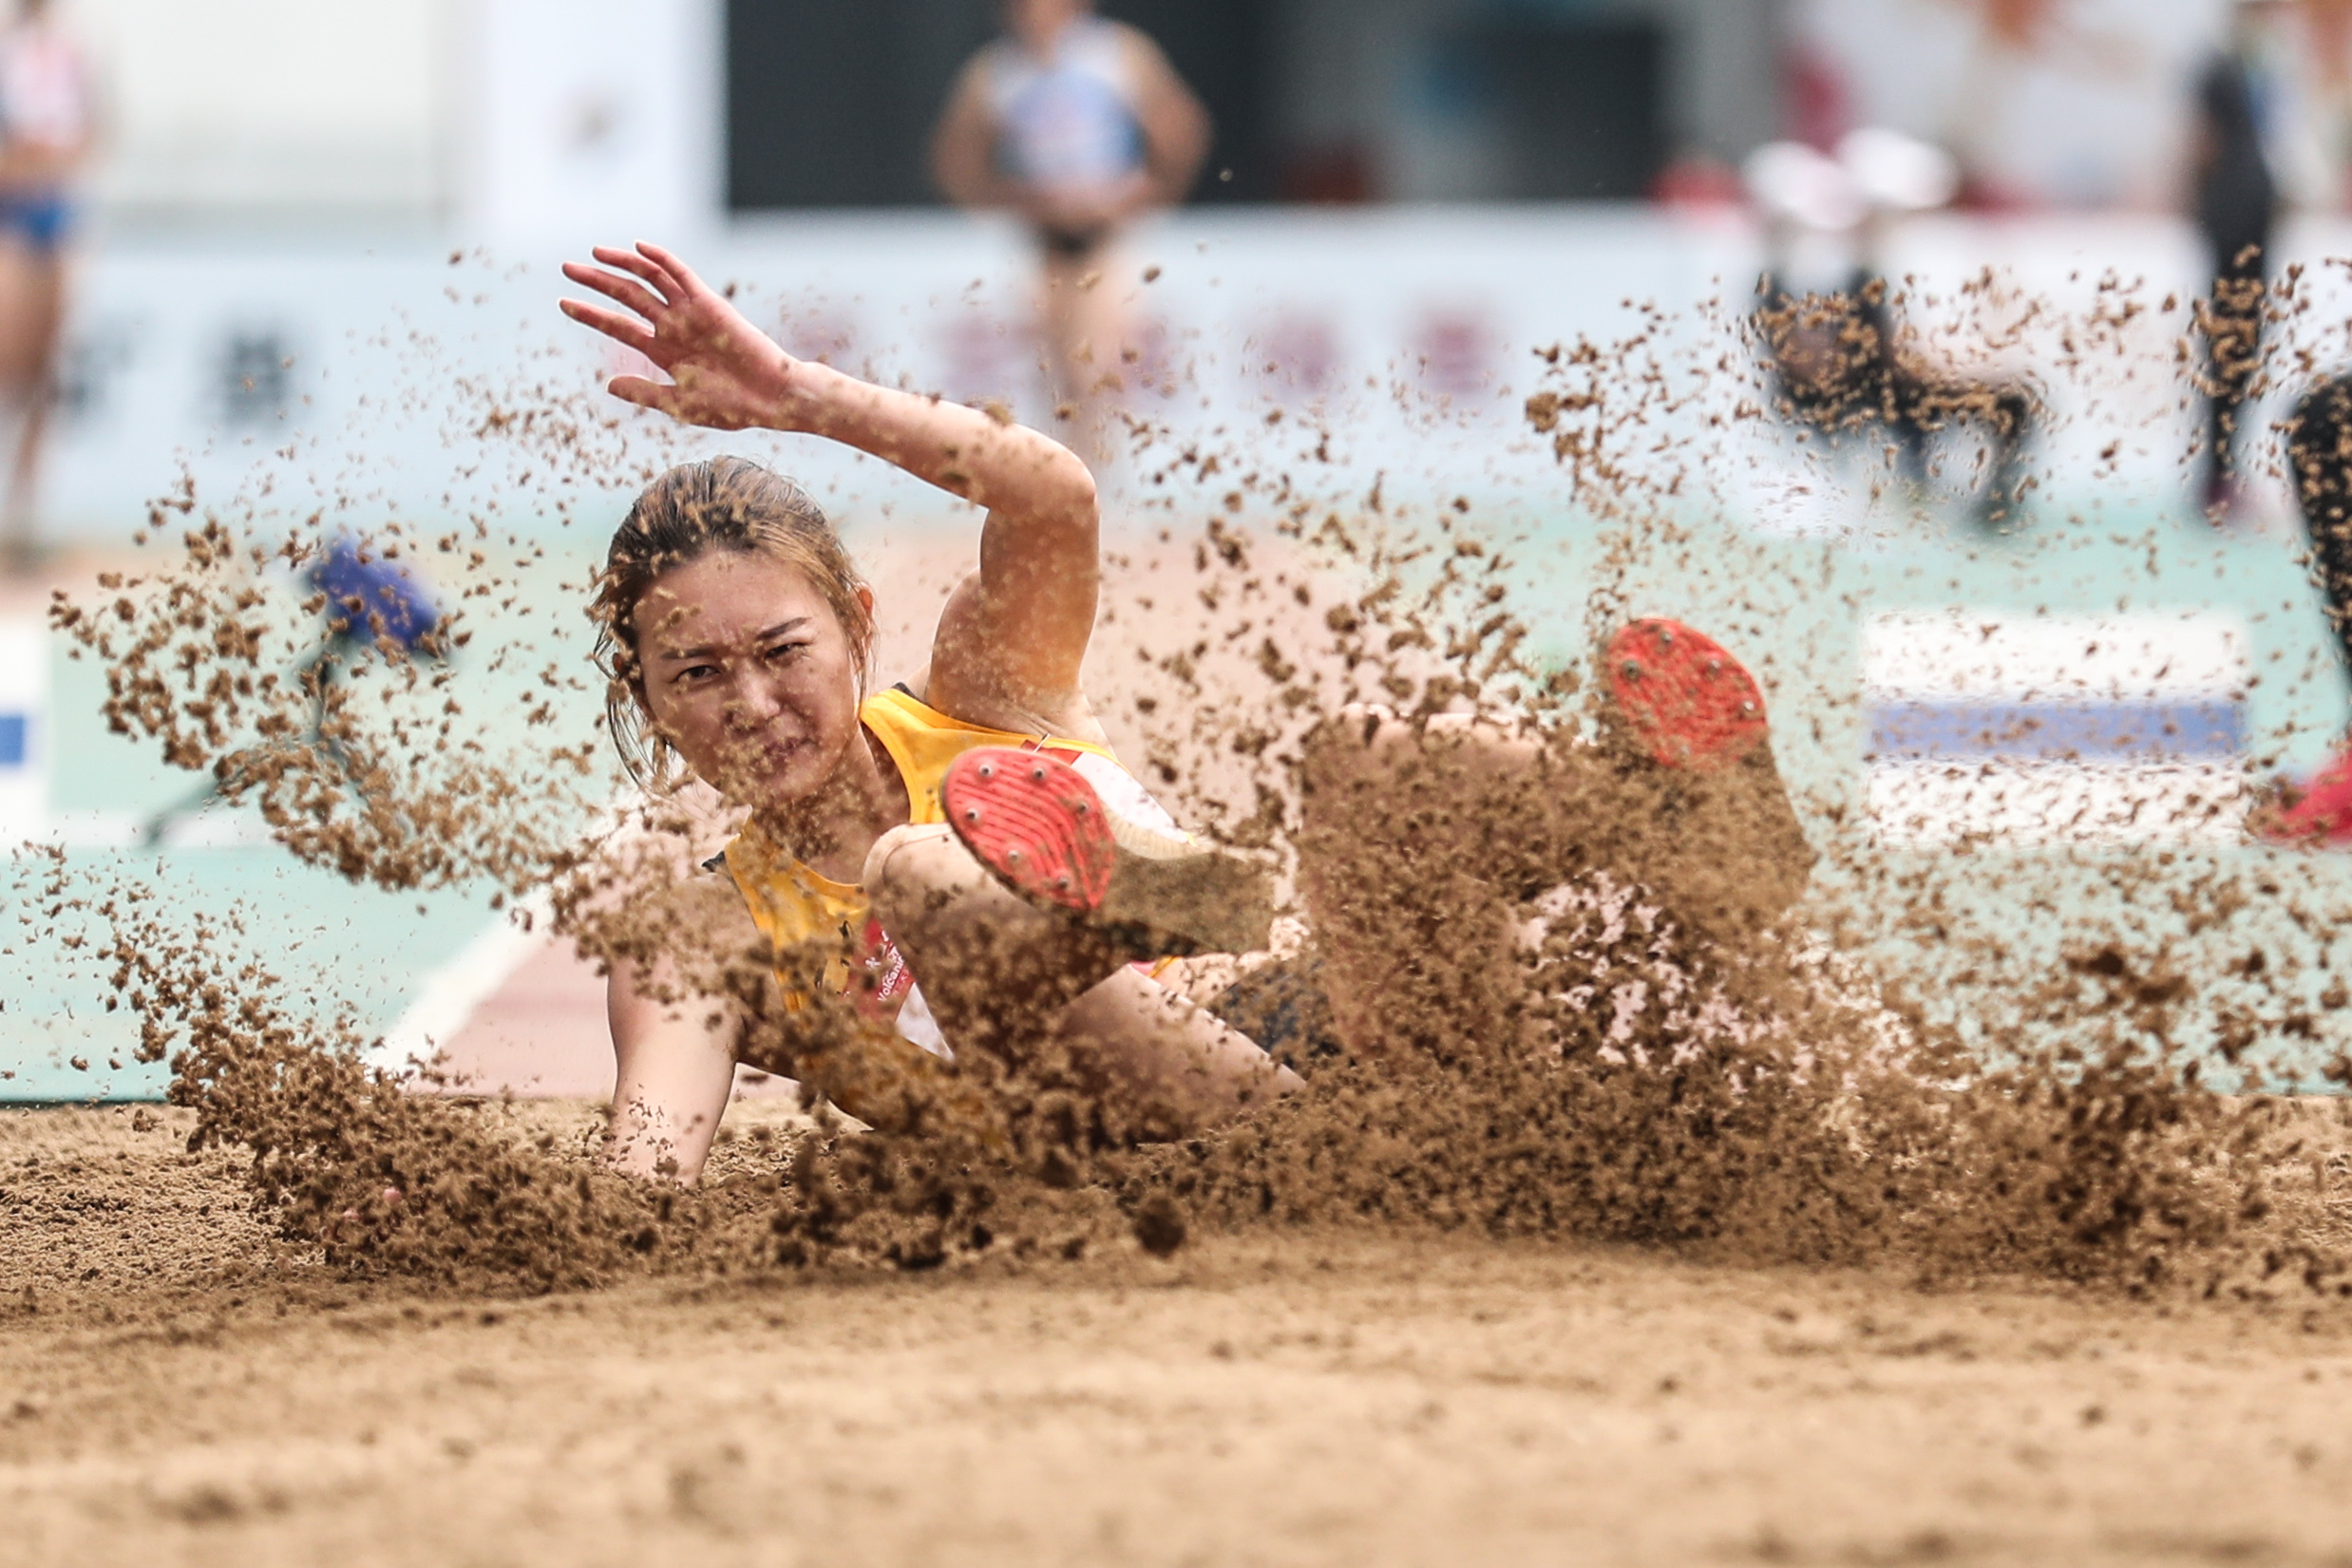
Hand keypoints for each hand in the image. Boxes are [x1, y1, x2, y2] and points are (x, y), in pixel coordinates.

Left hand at [560, 242, 802, 430]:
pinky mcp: (709, 304)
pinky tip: (640, 248)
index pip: (617, 326)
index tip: (563, 303)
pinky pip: (681, 275)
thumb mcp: (679, 404)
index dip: (590, 314)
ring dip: (623, 264)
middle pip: (626, 296)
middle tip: (567, 268)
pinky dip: (662, 260)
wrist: (770, 398)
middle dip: (596, 281)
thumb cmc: (731, 408)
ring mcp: (690, 314)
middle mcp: (673, 328)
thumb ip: (644, 392)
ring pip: (650, 280)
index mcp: (663, 352)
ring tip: (595, 253)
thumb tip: (608, 384)